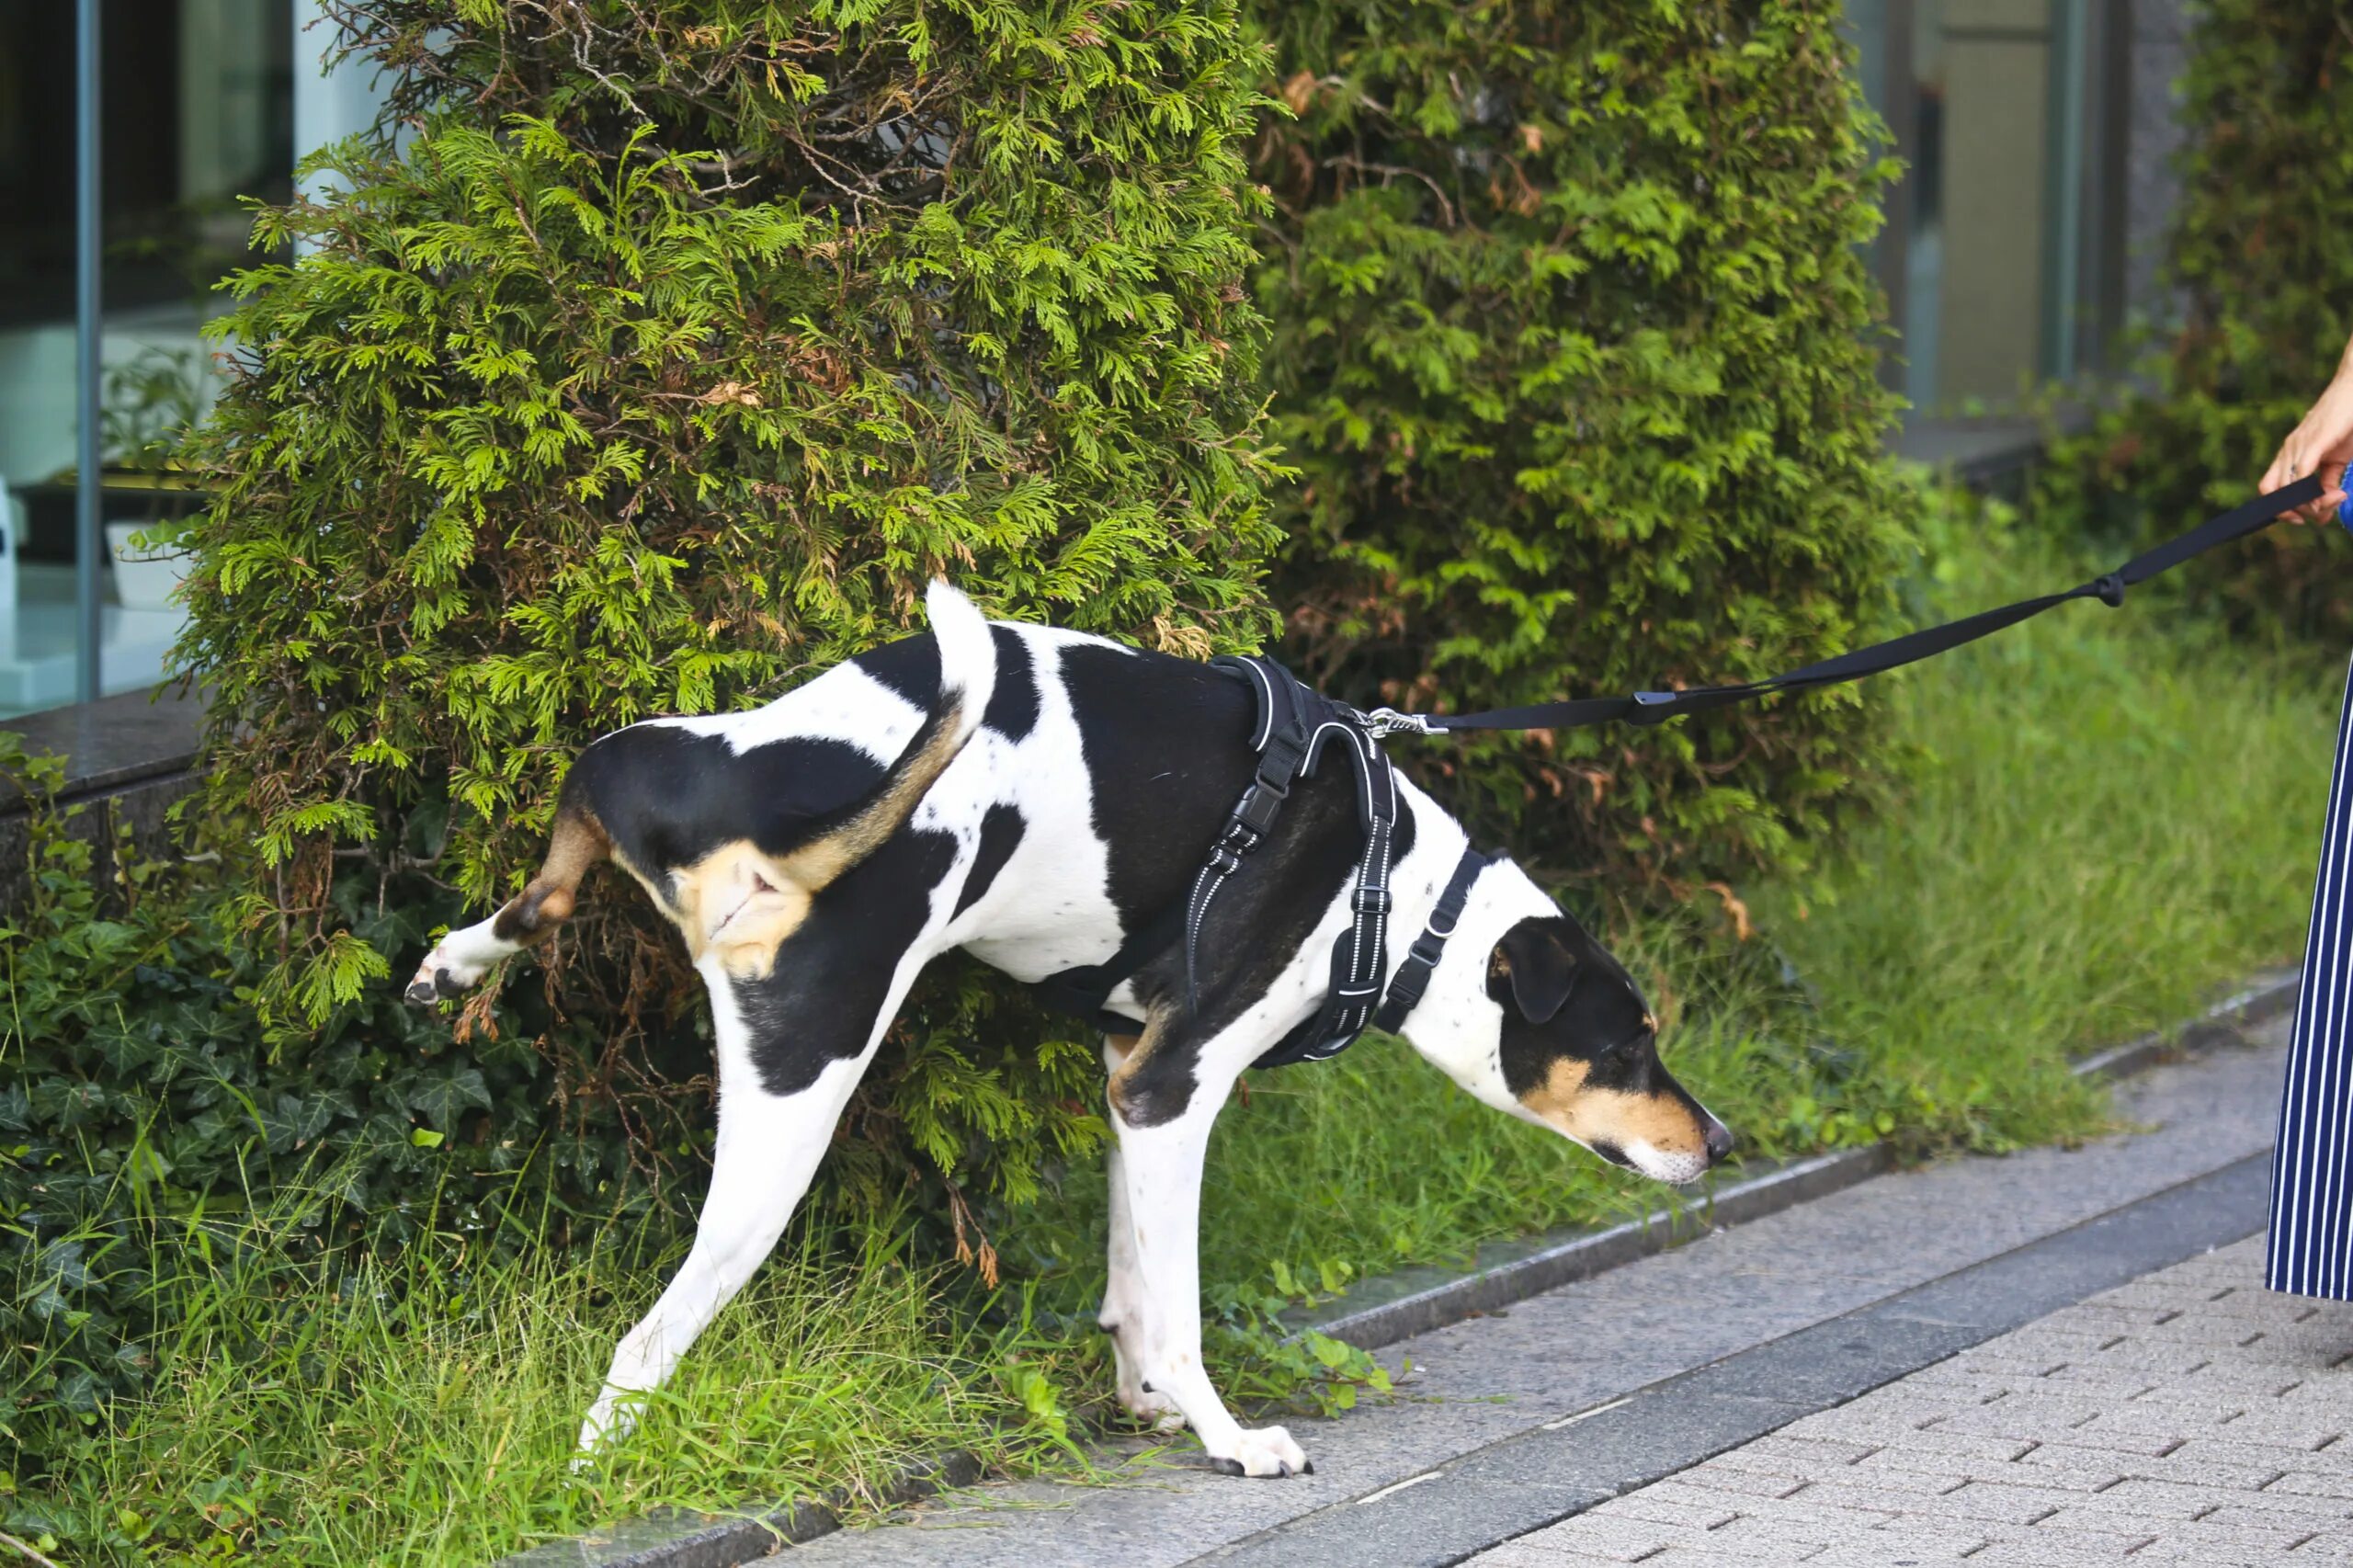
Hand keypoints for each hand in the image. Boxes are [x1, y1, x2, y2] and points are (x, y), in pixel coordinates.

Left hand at [2263, 349, 2352, 521]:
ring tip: (2334, 501)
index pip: (2270, 491)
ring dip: (2309, 504)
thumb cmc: (2348, 423)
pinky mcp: (2313, 440)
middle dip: (2296, 512)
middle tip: (2323, 512)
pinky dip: (2311, 491)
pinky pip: (2301, 472)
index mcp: (2290, 456)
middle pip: (2274, 494)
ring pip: (2287, 488)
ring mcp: (2298, 445)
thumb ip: (2327, 485)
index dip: (2282, 511)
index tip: (2306, 519)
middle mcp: (2289, 451)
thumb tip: (2322, 512)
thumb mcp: (2337, 460)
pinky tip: (2332, 495)